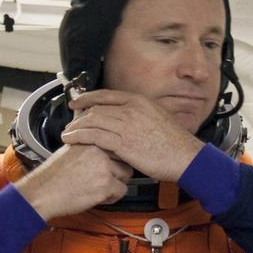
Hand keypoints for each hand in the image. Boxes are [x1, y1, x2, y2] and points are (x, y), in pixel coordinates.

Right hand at [16, 140, 132, 219]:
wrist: (42, 192)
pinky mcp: (106, 184)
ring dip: (116, 183)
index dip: (113, 156)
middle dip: (117, 170)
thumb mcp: (70, 147)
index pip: (117, 143)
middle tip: (101, 178)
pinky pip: (122, 191)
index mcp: (91, 138)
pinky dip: (112, 197)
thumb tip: (100, 135)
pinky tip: (96, 196)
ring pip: (126, 174)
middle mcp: (99, 149)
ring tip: (98, 187)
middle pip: (124, 158)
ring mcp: (104, 167)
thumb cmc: (54, 174)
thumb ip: (87, 140)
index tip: (106, 164)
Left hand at [62, 89, 205, 181]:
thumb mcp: (157, 118)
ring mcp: (127, 125)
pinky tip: (72, 140)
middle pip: (96, 107)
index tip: (77, 102)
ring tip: (67, 133)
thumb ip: (140, 115)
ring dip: (76, 127)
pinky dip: (80, 137)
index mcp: (139, 101)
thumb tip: (128, 117)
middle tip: (70, 121)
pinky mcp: (123, 143)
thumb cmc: (174, 143)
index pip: (106, 95)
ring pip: (92, 121)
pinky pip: (94, 136)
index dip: (88, 98)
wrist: (185, 156)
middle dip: (80, 115)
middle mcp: (131, 109)